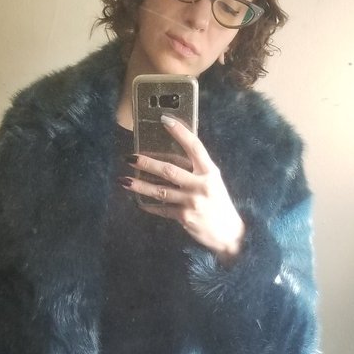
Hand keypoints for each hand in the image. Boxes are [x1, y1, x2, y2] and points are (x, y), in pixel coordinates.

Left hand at [121, 115, 244, 259]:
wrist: (229, 233)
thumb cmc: (219, 203)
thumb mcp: (214, 182)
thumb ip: (197, 170)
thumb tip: (171, 157)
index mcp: (210, 172)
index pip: (194, 146)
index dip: (180, 132)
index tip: (164, 120)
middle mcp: (201, 185)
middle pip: (169, 170)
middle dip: (147, 163)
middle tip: (130, 157)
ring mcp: (192, 202)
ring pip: (160, 191)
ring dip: (140, 185)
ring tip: (124, 180)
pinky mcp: (184, 217)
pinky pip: (162, 209)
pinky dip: (149, 206)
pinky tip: (139, 203)